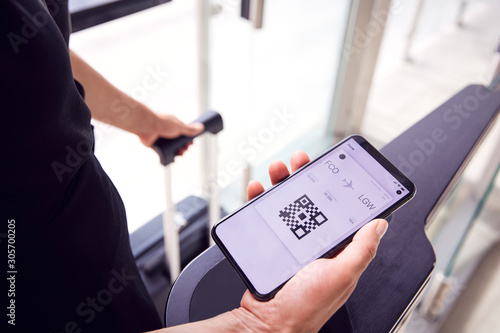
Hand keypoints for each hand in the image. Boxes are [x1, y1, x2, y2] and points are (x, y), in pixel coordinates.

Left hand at [138, 114, 203, 154]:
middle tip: (184, 150)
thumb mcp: (179, 127)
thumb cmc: (162, 123)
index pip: (184, 133)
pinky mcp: (155, 145)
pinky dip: (167, 157)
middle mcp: (168, 131)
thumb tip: (201, 128)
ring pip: (171, 148)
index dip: (188, 140)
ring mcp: (161, 139)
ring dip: (176, 152)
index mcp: (174, 125)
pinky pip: (162, 153)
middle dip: (183, 147)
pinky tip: (171, 160)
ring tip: (179, 154)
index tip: (191, 144)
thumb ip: (190, 129)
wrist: (146, 126)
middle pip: (178, 142)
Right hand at [155, 151, 386, 332]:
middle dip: (305, 176)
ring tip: (277, 171)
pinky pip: (265, 217)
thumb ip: (361, 250)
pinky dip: (260, 200)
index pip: (341, 210)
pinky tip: (258, 192)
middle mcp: (314, 243)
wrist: (265, 324)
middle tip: (300, 161)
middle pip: (311, 200)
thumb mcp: (339, 276)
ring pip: (287, 203)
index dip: (337, 187)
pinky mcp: (270, 245)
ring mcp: (290, 243)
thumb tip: (380, 224)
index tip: (333, 168)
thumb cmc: (304, 307)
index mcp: (336, 249)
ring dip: (282, 182)